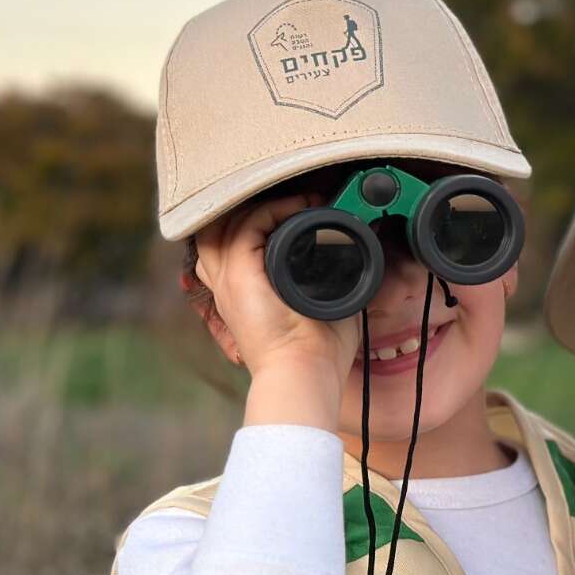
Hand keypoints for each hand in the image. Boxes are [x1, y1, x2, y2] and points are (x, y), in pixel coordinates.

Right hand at [192, 194, 361, 420]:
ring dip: (265, 205)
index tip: (302, 212)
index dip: (259, 223)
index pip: (232, 244)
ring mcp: (229, 277)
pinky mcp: (239, 274)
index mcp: (242, 292)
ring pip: (227, 220)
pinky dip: (274, 209)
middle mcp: (227, 282)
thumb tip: (355, 259)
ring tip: (303, 203)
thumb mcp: (321, 305)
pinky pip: (248, 225)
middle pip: (219, 228)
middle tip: (297, 203)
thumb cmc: (316, 349)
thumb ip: (329, 280)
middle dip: (253, 208)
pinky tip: (303, 209)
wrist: (304, 372)